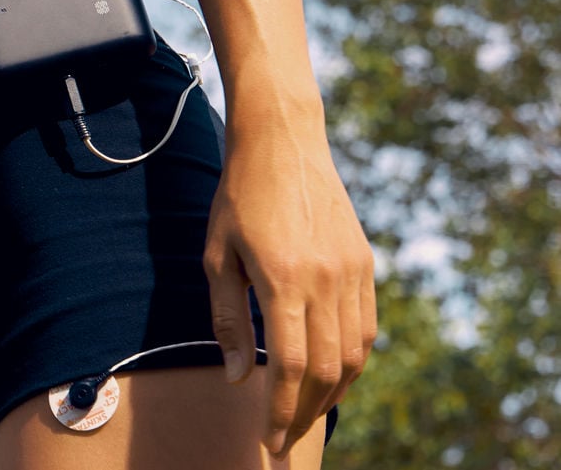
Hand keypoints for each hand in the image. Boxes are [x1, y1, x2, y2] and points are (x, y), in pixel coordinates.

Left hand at [203, 99, 376, 457]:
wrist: (283, 143)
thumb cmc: (238, 197)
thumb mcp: (217, 255)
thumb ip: (227, 319)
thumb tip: (237, 378)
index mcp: (283, 278)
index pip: (289, 366)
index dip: (280, 411)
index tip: (268, 441)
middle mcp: (326, 279)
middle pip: (326, 370)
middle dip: (305, 413)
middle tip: (284, 437)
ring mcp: (352, 272)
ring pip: (354, 355)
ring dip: (331, 393)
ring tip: (305, 413)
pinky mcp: (365, 263)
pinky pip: (366, 328)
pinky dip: (350, 361)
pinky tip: (328, 374)